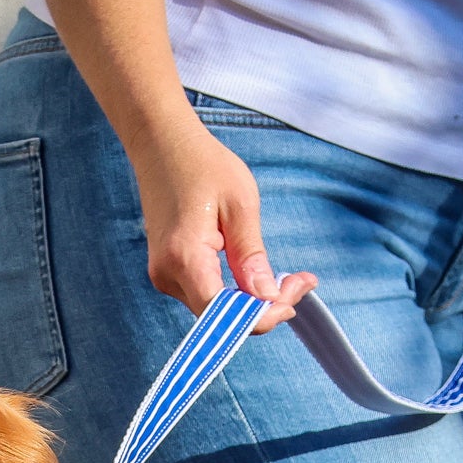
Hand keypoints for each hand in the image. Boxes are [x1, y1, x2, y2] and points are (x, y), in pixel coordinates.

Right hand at [132, 115, 315, 333]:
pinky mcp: (169, 272)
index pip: (222, 314)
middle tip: (300, 282)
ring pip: (216, 311)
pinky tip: (258, 276)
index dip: (261, 317)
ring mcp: (165, 276)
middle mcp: (168, 275)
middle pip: (221, 317)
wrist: (162, 145)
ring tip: (286, 278)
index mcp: (185, 257)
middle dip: (264, 308)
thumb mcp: (240, 205)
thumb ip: (252, 257)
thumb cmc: (202, 165)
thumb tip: (267, 298)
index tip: (294, 297)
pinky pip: (207, 296)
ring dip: (252, 302)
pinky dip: (236, 294)